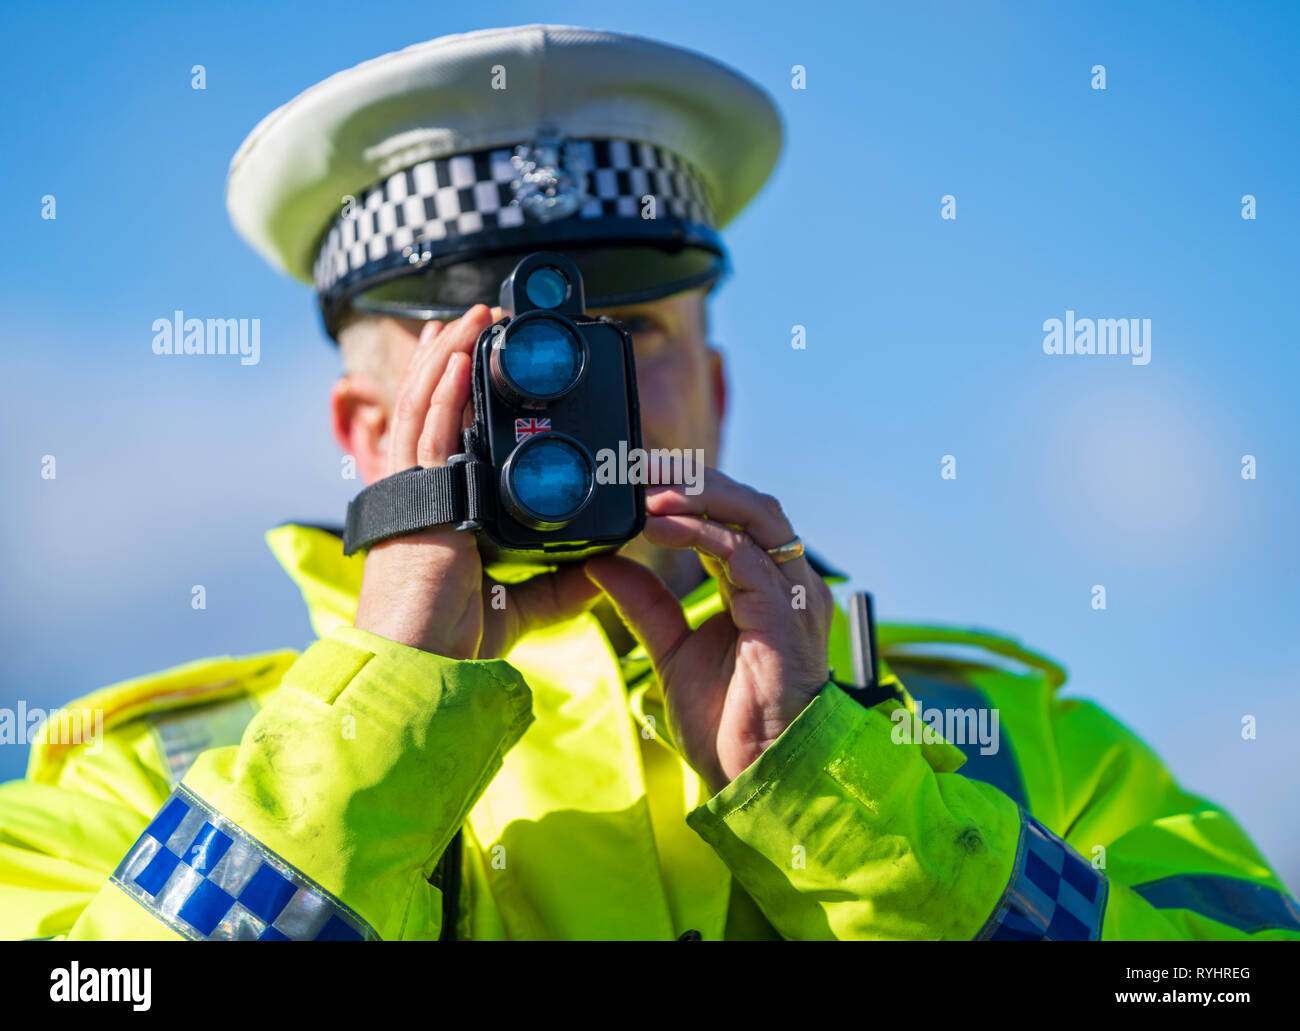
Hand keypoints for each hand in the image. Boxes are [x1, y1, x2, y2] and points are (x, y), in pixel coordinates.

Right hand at [353, 304, 601, 659]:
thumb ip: (558, 583)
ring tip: (471, 317)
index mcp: (436, 506)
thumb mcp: (521, 604)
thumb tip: (603, 566)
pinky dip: (442, 393)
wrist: (422, 666)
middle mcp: (419, 492)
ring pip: (424, 407)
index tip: (473, 353)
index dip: (452, 387)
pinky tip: (455, 358)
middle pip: (429, 405)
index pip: (441, 430)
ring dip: (448, 356)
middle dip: (451, 356)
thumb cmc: (455, 639)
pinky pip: (429, 436)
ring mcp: (413, 494)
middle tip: (480, 317)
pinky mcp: (417, 504)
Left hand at [585, 469, 834, 793]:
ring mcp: (792, 593)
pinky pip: (743, 554)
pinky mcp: (786, 613)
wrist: (756, 777)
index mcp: (764, 584)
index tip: (632, 480)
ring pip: (754, 513)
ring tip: (645, 488)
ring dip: (697, 493)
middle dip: (691, 478)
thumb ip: (644, 604)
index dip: (684, 492)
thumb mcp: (671, 650)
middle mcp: (785, 580)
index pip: (729, 517)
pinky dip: (700, 532)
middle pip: (746, 501)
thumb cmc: (729, 723)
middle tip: (636, 468)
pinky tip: (659, 525)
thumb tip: (603, 562)